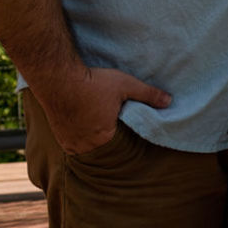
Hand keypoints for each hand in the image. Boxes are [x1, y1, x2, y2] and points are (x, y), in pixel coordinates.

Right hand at [34, 66, 170, 155]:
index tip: (130, 128)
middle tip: (115, 126)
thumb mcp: (126, 85)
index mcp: (104, 138)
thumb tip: (169, 102)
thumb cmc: (93, 83)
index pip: (122, 145)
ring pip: (88, 148)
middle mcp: (85, 146)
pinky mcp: (59, 137)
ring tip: (101, 126)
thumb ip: (148, 95)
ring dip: (95, 140)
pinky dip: (82, 138)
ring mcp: (70, 143)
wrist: (58, 79)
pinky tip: (87, 127)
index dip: (127, 137)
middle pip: (104, 148)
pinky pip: (75, 144)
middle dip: (112, 139)